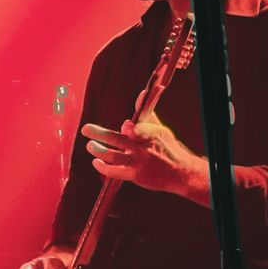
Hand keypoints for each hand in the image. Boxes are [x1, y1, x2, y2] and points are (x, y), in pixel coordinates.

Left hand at [82, 119, 208, 198]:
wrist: (181, 172)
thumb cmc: (168, 147)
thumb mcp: (160, 129)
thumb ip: (146, 114)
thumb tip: (141, 93)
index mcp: (150, 134)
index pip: (138, 129)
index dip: (130, 128)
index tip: (126, 126)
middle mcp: (143, 148)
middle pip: (118, 140)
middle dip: (99, 134)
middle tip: (86, 129)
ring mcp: (139, 162)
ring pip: (113, 156)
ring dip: (98, 150)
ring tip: (90, 145)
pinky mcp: (135, 175)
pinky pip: (115, 172)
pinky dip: (103, 167)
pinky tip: (96, 162)